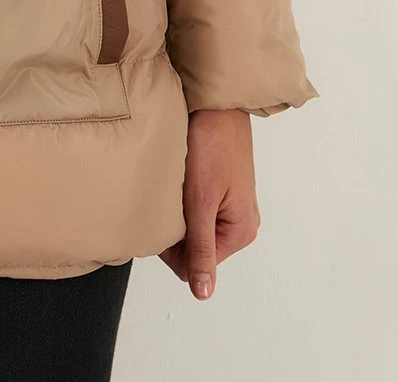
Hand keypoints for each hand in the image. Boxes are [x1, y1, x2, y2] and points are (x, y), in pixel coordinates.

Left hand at [157, 107, 259, 298]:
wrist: (217, 103)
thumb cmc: (213, 145)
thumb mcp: (201, 202)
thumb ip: (201, 249)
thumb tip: (203, 293)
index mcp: (241, 232)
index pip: (196, 266)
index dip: (170, 248)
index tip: (157, 221)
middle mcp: (240, 222)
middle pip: (195, 247)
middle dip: (174, 229)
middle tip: (163, 198)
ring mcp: (231, 204)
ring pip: (193, 226)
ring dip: (177, 212)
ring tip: (172, 186)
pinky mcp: (221, 188)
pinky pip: (196, 207)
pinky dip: (183, 198)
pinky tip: (177, 180)